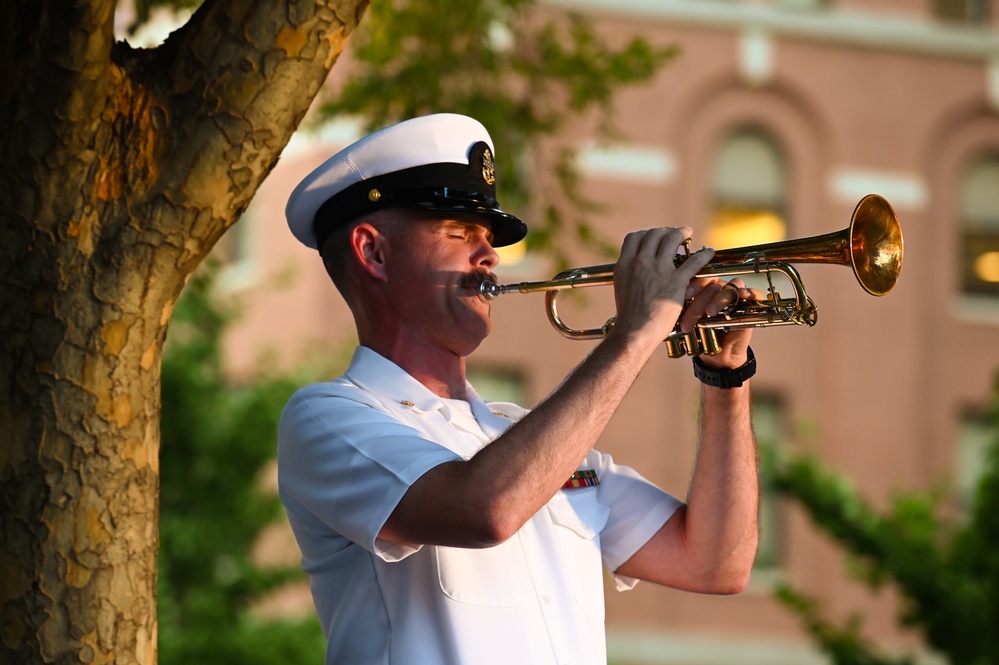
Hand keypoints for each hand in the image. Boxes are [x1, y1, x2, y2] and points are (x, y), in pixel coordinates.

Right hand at [611, 227, 714, 344]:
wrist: (634, 331)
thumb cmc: (629, 315)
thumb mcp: (622, 287)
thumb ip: (630, 274)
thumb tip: (636, 268)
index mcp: (625, 264)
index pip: (634, 237)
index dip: (647, 234)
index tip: (655, 237)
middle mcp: (640, 262)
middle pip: (654, 234)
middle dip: (666, 231)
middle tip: (675, 234)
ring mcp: (658, 270)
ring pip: (672, 239)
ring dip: (682, 232)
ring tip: (688, 233)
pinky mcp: (676, 282)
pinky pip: (694, 261)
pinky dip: (704, 254)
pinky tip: (709, 253)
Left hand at [681, 277, 762, 368]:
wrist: (718, 357)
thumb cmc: (702, 336)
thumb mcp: (689, 321)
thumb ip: (681, 310)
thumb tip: (665, 305)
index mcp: (705, 289)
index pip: (699, 278)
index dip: (693, 284)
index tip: (683, 294)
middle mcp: (720, 289)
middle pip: (712, 284)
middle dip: (701, 298)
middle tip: (694, 311)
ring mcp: (736, 296)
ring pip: (729, 288)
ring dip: (718, 299)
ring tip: (710, 312)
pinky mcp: (751, 305)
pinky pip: (754, 294)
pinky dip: (749, 292)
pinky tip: (742, 295)